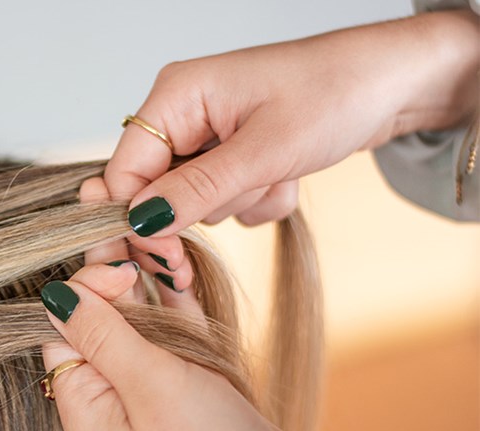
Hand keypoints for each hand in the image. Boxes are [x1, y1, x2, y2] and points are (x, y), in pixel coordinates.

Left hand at [38, 179, 343, 430]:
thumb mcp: (152, 388)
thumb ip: (106, 335)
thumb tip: (54, 292)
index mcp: (86, 401)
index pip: (64, 324)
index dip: (85, 284)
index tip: (119, 267)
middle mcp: (112, 390)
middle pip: (100, 311)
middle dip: (111, 262)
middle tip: (124, 211)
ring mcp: (153, 383)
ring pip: (138, 311)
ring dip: (146, 270)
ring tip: (157, 231)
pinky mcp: (191, 378)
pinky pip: (174, 324)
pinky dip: (176, 293)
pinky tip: (177, 260)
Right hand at [105, 10, 479, 269]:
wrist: (396, 81)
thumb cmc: (336, 93)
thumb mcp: (264, 151)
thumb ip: (196, 190)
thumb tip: (140, 223)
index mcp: (176, 94)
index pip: (123, 170)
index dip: (138, 218)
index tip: (168, 258)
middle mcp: (183, 112)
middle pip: (157, 189)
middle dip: (206, 204)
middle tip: (251, 194)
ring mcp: (208, 133)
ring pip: (195, 200)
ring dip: (241, 200)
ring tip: (281, 170)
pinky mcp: (233, 153)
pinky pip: (226, 198)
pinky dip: (259, 197)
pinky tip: (289, 173)